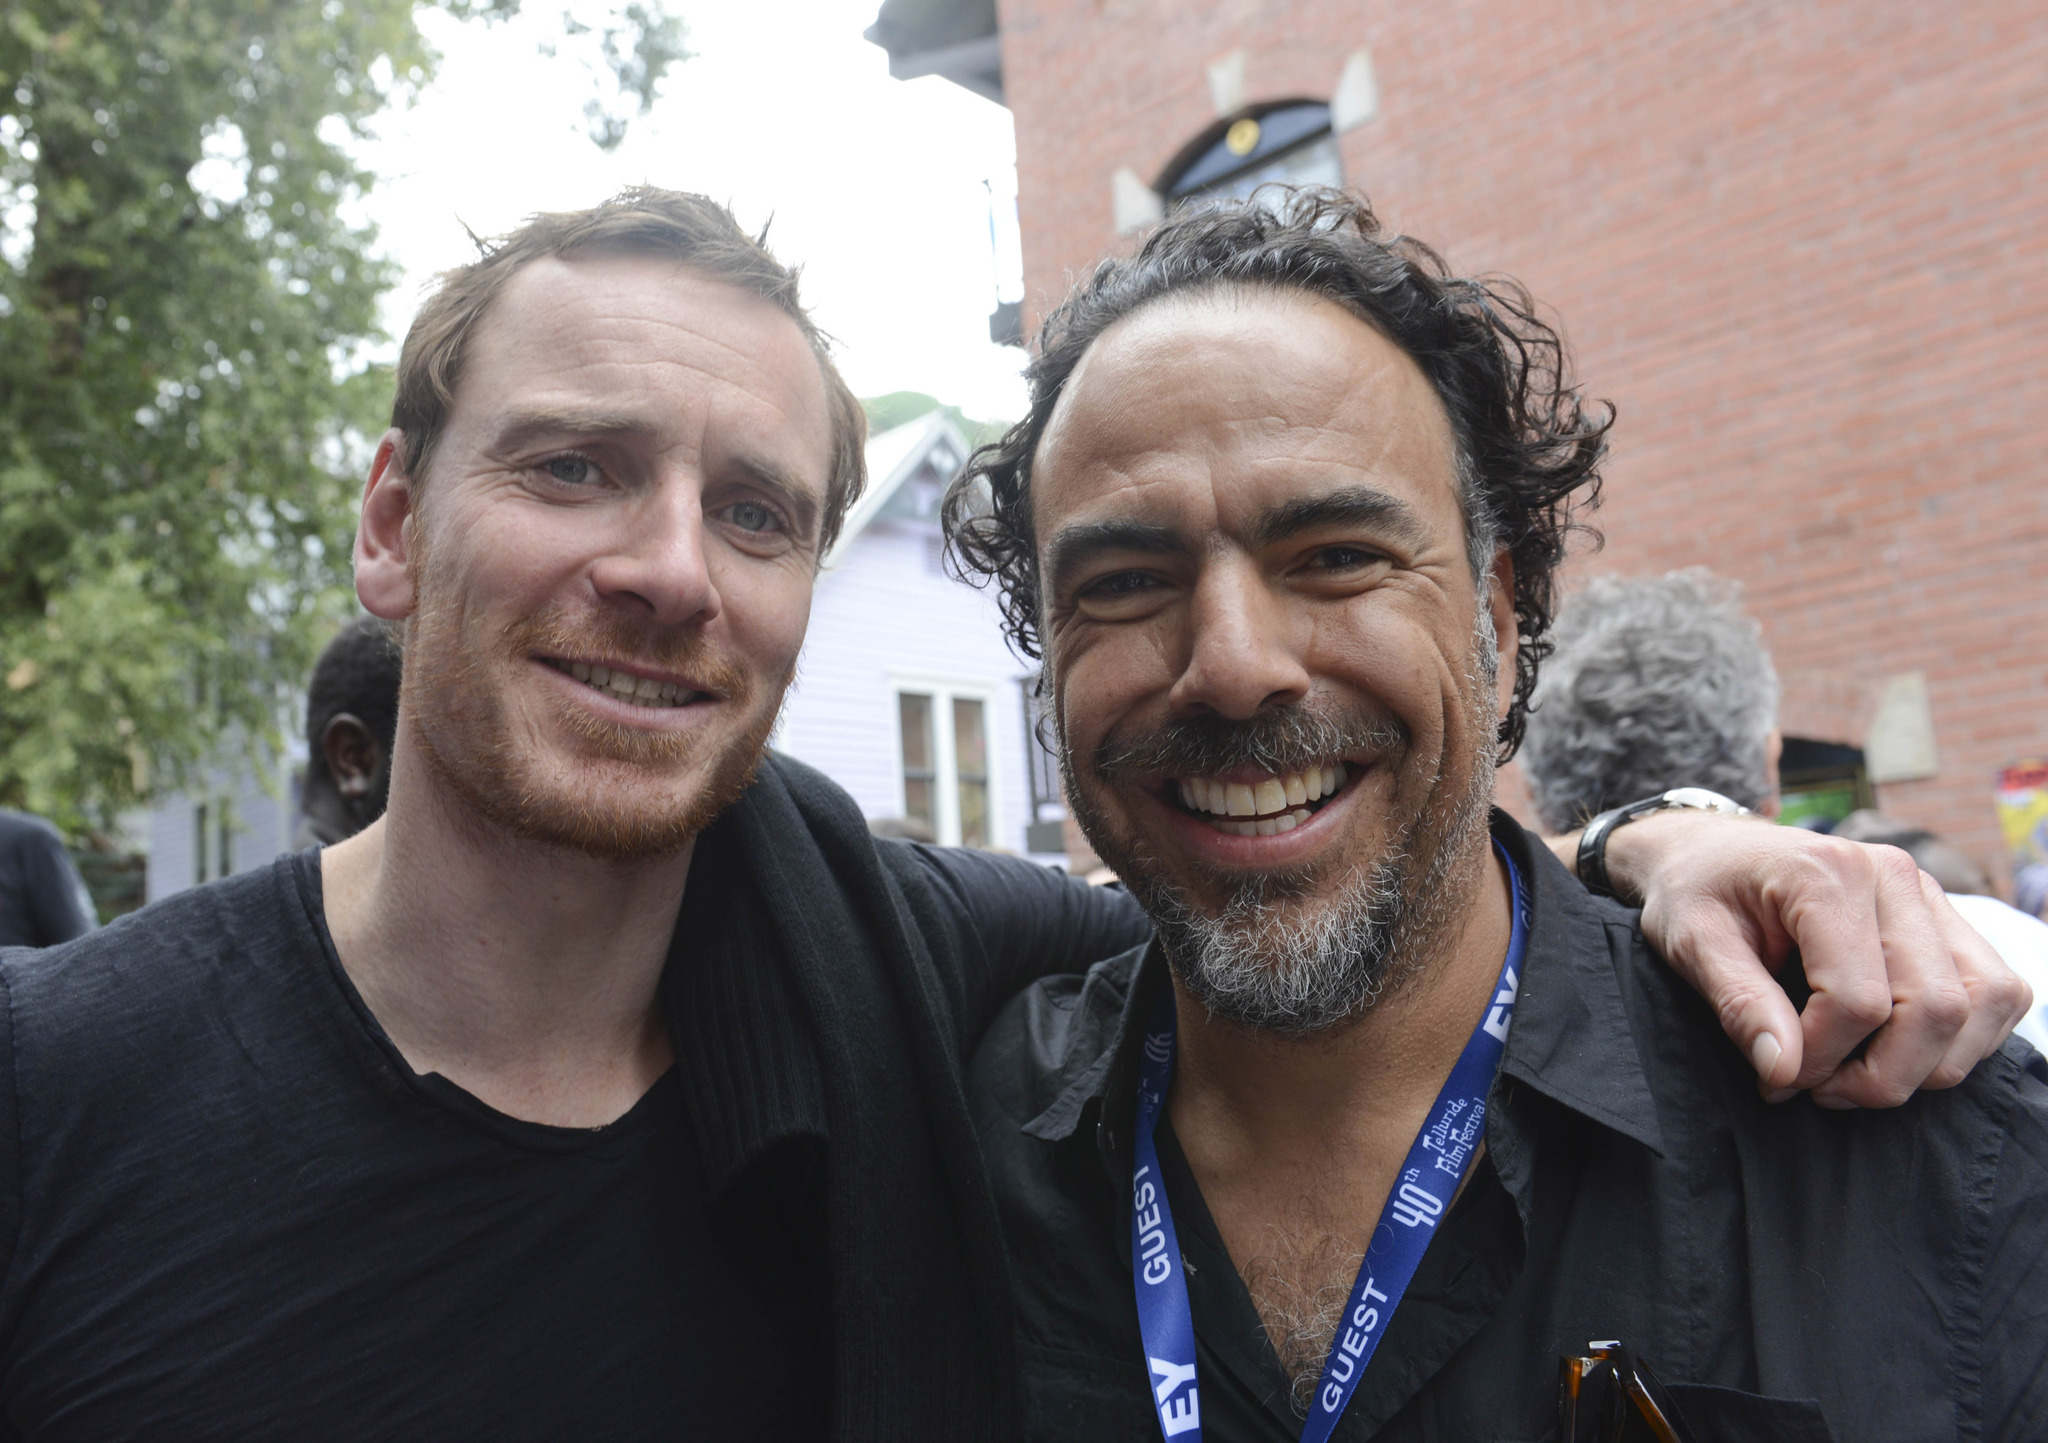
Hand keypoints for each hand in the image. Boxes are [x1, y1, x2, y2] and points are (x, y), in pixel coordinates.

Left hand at [1554, 811, 2029, 1106]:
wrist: (1711, 852)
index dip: (1822, 1059)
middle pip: (1934, 1008)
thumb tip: (1784, 1071)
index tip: (1777, 1077)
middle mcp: (1894, 876)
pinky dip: (1962, 1039)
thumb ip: (1738, 1005)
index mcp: (1827, 873)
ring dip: (1929, 1064)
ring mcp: (1930, 894)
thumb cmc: (1697, 893)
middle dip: (1881, 1075)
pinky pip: (1997, 992)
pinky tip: (1898, 1050)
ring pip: (1982, 1005)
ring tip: (1855, 1074)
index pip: (1859, 999)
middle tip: (1818, 1089)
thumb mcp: (1691, 943)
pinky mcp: (1947, 918)